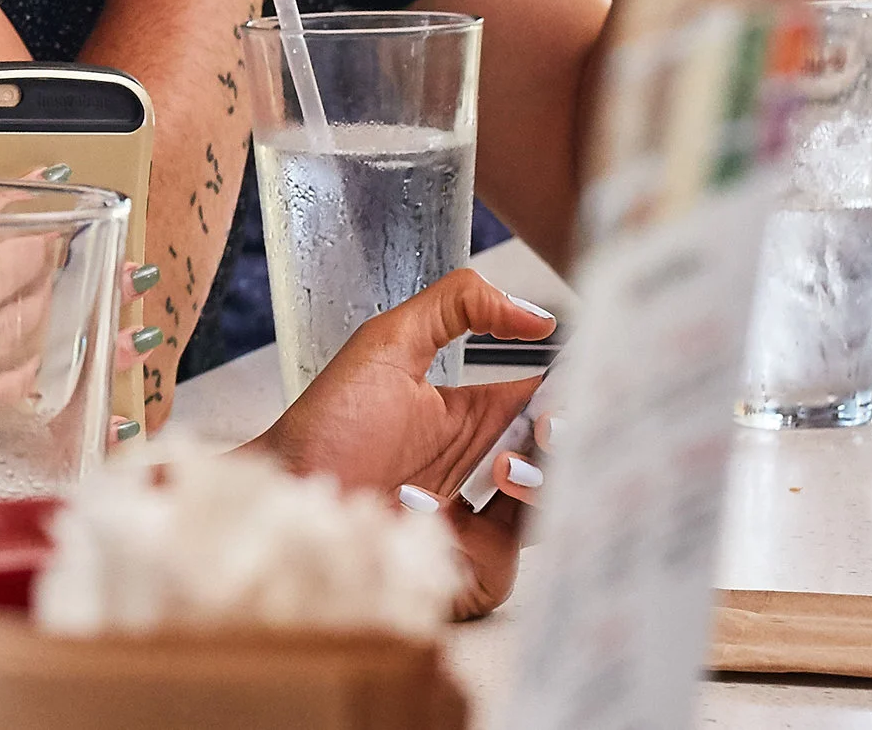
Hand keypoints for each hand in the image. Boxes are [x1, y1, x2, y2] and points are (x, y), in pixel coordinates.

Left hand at [248, 270, 554, 618]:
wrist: (286, 488)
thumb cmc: (327, 423)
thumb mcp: (389, 343)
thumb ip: (458, 306)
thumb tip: (537, 314)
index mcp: (477, 418)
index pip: (550, 405)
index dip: (574, 394)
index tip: (585, 379)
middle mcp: (488, 469)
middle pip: (564, 457)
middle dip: (574, 440)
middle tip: (555, 426)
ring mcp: (486, 521)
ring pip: (555, 504)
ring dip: (547, 480)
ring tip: (509, 464)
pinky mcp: (473, 566)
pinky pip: (521, 555)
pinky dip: (519, 525)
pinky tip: (486, 496)